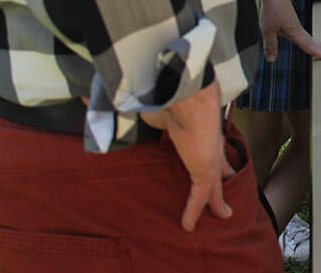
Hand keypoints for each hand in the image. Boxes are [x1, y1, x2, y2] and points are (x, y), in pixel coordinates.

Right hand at [138, 83, 233, 231]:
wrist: (186, 96)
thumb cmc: (168, 95)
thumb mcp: (153, 107)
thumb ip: (138, 111)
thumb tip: (95, 102)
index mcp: (201, 127)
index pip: (210, 145)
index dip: (213, 154)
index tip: (215, 162)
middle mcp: (209, 142)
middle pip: (221, 167)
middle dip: (223, 180)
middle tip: (225, 194)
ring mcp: (210, 157)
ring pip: (215, 186)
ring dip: (217, 202)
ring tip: (222, 215)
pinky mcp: (205, 170)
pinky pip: (200, 196)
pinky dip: (193, 211)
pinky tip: (188, 226)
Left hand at [260, 0, 320, 61]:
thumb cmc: (272, 8)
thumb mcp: (267, 30)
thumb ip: (270, 45)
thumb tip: (272, 60)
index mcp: (295, 31)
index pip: (309, 46)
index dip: (320, 53)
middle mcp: (297, 28)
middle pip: (313, 41)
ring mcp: (295, 23)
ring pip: (309, 37)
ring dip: (318, 43)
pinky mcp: (291, 19)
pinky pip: (303, 32)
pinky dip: (309, 38)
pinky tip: (306, 39)